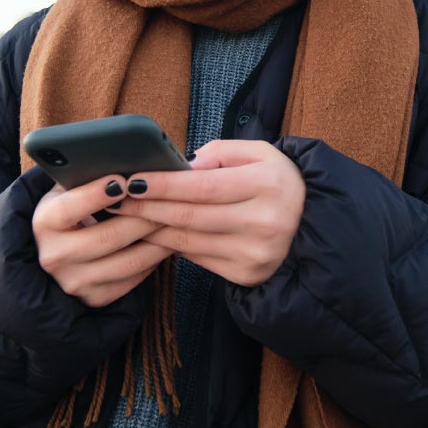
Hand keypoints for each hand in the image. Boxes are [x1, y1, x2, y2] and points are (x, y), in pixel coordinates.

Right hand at [31, 173, 172, 307]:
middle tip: (169, 200)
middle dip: (143, 217)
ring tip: (175, 220)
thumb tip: (123, 158)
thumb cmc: (72, 208)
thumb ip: (85, 176)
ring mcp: (74, 281)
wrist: (57, 250)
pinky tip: (165, 241)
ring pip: (127, 262)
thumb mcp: (67, 190)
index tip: (123, 180)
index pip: (69, 208)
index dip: (96, 194)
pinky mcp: (94, 298)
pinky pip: (133, 279)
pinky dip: (153, 260)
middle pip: (107, 237)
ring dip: (157, 240)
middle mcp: (54, 256)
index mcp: (44, 222)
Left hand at [115, 139, 305, 287]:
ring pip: (187, 240)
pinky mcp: (246, 274)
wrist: (311, 225)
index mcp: (267, 185)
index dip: (163, 184)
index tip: (132, 179)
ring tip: (126, 214)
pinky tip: (153, 232)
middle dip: (147, 206)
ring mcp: (254, 253)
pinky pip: (196, 257)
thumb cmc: (278, 183)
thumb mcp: (261, 153)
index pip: (203, 186)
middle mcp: (263, 223)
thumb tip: (184, 166)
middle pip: (190, 215)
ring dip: (151, 227)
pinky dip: (171, 244)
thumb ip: (221, 153)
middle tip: (116, 197)